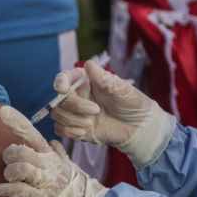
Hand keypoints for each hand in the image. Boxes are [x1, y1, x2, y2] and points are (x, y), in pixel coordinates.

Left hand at [0, 106, 108, 196]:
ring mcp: (43, 182)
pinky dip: (5, 189)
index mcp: (50, 156)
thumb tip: (53, 141)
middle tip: (9, 162)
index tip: (3, 111)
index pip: (33, 135)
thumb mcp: (70, 167)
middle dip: (9, 155)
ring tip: (9, 179)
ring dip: (9, 173)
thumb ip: (59, 154)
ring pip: (19, 169)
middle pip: (21, 151)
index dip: (18, 122)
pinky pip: (19, 191)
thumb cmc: (77, 188)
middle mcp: (46, 166)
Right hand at [51, 60, 175, 167]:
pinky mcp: (76, 128)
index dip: (60, 82)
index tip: (63, 89)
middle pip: (60, 99)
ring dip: (71, 120)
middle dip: (75, 106)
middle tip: (95, 110)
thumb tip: (89, 64)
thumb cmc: (131, 103)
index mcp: (86, 81)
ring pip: (58, 114)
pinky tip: (84, 132)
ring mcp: (75, 112)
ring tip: (90, 123)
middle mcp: (78, 95)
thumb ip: (103, 80)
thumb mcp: (121, 89)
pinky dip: (69, 131)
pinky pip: (61, 129)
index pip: (65, 78)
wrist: (138, 127)